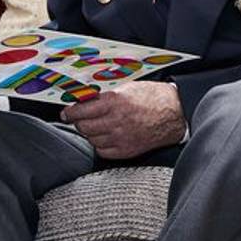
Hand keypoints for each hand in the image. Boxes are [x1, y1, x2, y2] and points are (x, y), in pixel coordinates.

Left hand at [60, 81, 185, 159]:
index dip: (69, 112)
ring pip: (91, 139)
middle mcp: (116, 120)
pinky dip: (100, 144)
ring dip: (89, 133)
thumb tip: (83, 100)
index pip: (80, 110)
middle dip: (78, 122)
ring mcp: (121, 137)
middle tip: (79, 119)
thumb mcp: (125, 89)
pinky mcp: (127, 150)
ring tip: (95, 126)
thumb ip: (104, 96)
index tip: (66, 113)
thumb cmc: (151, 97)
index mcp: (114, 102)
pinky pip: (102, 151)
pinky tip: (105, 137)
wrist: (174, 113)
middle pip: (83, 126)